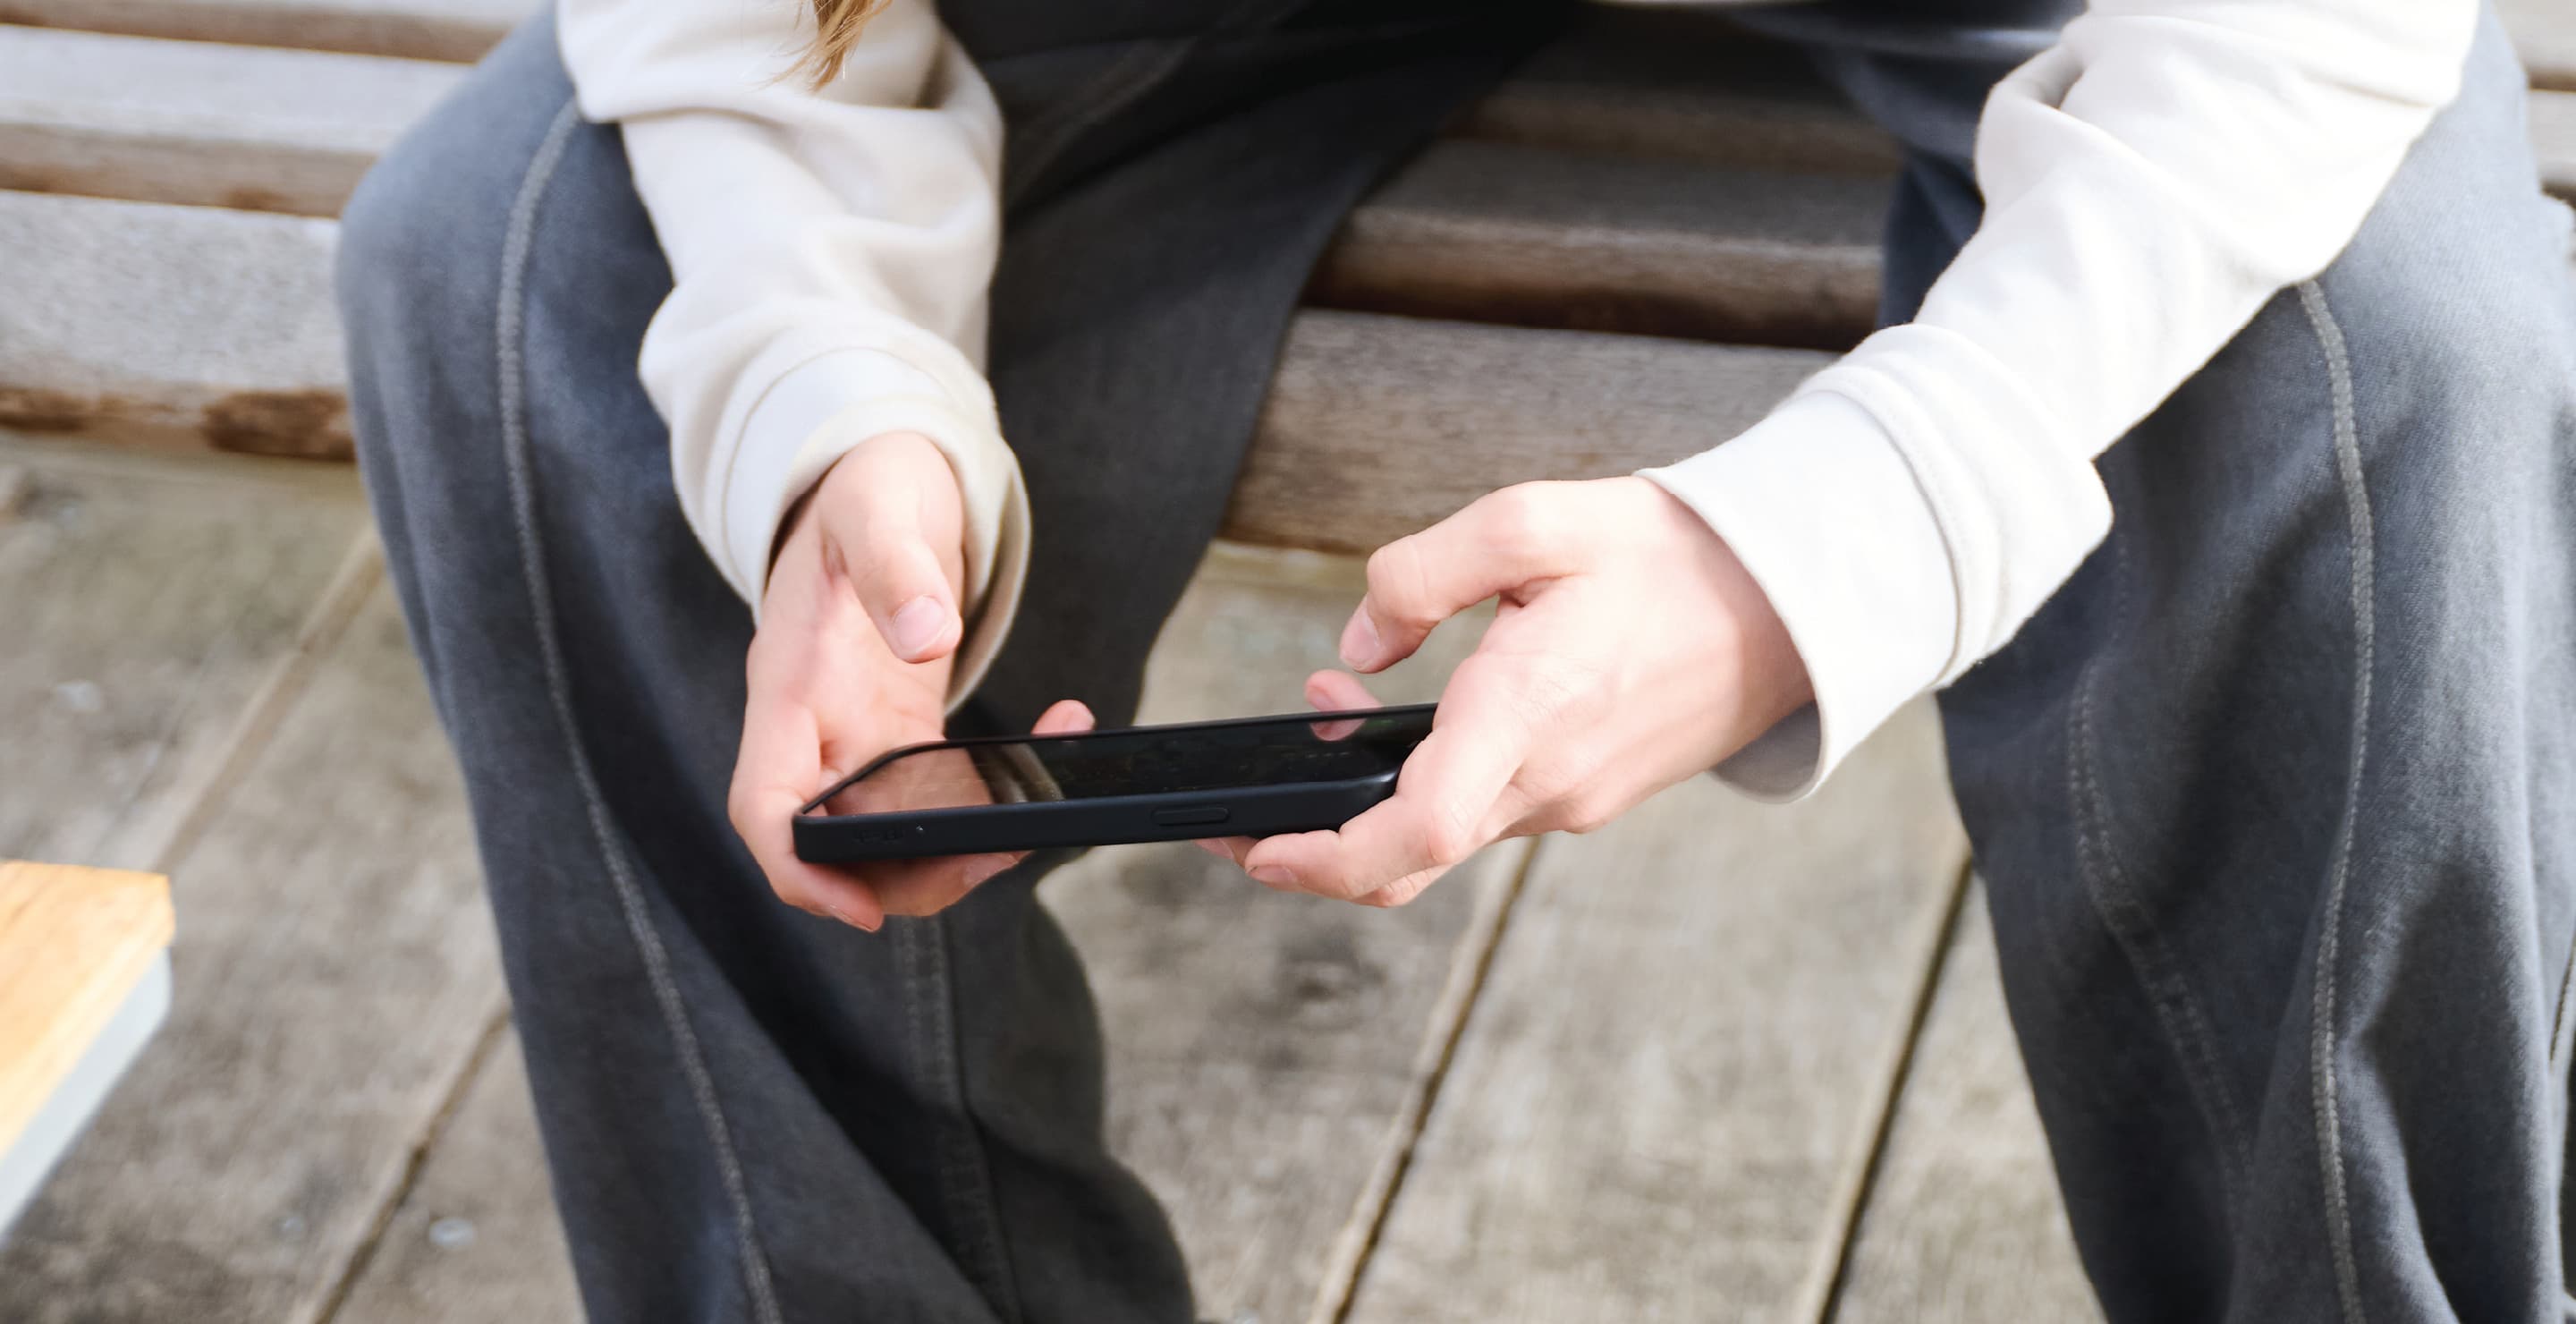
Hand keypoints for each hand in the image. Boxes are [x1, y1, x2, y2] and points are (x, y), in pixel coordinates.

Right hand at [727, 432, 1084, 928]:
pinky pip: (940, 790)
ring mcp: (857, 734)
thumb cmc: (865, 489)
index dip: (798, 868)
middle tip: (1000, 854)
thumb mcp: (876, 509)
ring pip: (891, 832)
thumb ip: (897, 568)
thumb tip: (928, 637)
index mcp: (787, 683)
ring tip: (1043, 809)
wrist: (877, 477)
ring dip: (962, 844)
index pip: (764, 804)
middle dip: (908, 873)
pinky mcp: (901, 730)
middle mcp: (813, 726)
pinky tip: (1060, 734)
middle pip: (835, 843)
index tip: (855, 906)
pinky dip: (995, 790)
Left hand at [1206, 477, 1811, 906]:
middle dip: (1317, 836)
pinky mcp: (1594, 795)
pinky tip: (1425, 712)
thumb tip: (1361, 644)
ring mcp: (1577, 800)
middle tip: (1251, 803)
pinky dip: (1435, 779)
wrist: (1792, 599)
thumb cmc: (1669, 554)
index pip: (1415, 831)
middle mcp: (1551, 781)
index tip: (1257, 849)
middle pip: (1410, 856)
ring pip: (1448, 831)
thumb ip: (1422, 574)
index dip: (1323, 858)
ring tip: (1341, 697)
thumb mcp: (1534, 520)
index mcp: (1529, 714)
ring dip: (1377, 791)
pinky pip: (1493, 809)